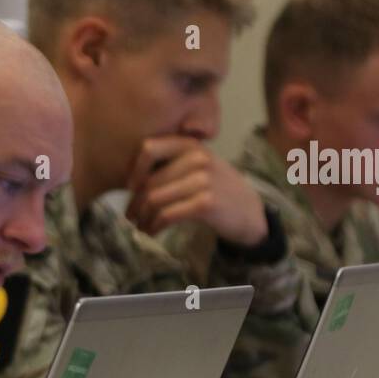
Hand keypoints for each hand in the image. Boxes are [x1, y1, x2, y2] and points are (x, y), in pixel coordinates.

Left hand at [125, 136, 266, 246]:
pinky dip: (154, 226)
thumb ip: (171, 165)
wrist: (249, 211)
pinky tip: (152, 232)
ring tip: (140, 226)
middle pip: (150, 181)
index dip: (134, 170)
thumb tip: (131, 181)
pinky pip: (167, 215)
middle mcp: (198, 158)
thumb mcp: (198, 167)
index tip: (130, 189)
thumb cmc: (216, 189)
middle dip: (135, 203)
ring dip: (142, 218)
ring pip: (155, 199)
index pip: (150, 148)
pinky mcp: (206, 203)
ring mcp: (203, 180)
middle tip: (131, 216)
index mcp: (191, 145)